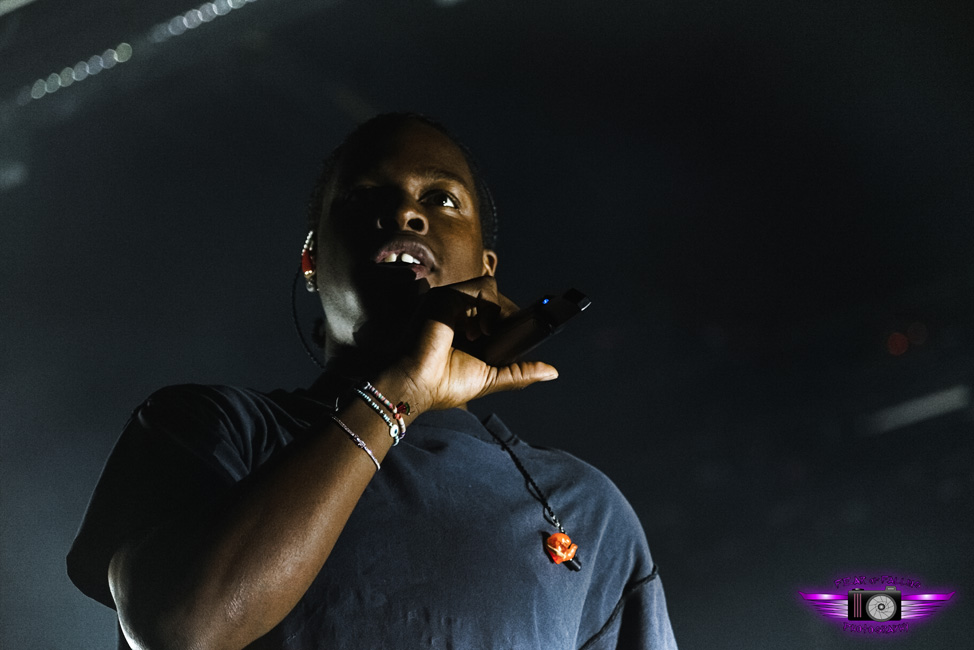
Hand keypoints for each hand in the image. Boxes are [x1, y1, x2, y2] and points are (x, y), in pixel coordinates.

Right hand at [383, 275, 558, 412]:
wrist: (416, 386)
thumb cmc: (444, 384)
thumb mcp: (491, 378)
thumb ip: (519, 373)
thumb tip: (553, 371)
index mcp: (468, 327)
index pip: (499, 311)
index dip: (513, 318)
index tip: (527, 330)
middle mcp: (458, 310)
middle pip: (497, 297)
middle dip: (509, 316)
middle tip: (500, 340)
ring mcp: (451, 300)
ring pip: (491, 288)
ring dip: (496, 313)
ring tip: (482, 338)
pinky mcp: (446, 295)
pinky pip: (482, 287)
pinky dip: (487, 308)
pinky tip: (477, 331)